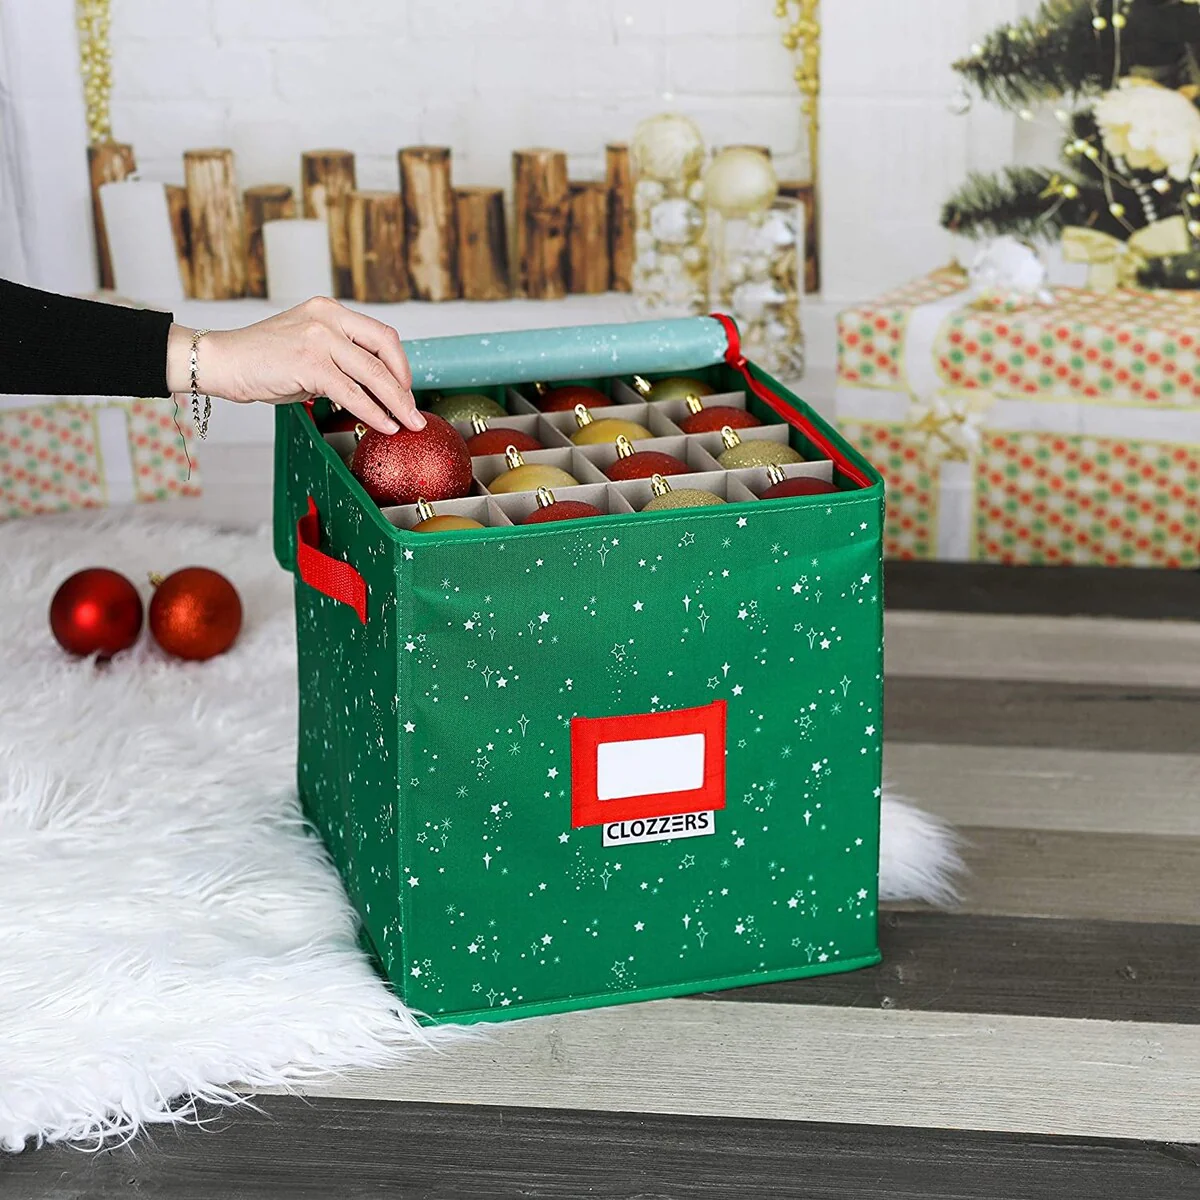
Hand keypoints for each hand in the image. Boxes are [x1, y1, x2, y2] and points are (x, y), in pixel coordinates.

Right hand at [166, 297, 423, 433]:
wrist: (220, 361)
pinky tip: (384, 425)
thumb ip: (339, 363)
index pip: (381, 335)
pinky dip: (372, 411)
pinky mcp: (308, 363)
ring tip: (408, 423)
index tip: (406, 389)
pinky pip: (352, 392)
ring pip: (373, 373)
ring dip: (396, 402)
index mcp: (330, 311)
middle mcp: (327, 318)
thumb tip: (373, 389)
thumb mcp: (307, 351)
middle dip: (405, 386)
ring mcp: (318, 338)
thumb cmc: (261, 361)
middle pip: (385, 350)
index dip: (400, 364)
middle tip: (414, 411)